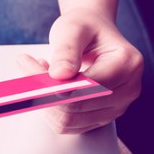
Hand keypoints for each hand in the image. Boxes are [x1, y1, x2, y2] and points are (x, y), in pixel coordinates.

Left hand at [18, 7, 142, 133]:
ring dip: (44, 101)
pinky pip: (67, 125)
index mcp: (127, 65)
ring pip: (68, 121)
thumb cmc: (85, 27)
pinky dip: (50, 109)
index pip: (84, 87)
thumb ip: (66, 50)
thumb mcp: (73, 29)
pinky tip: (48, 87)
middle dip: (43, 91)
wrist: (93, 32)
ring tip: (39, 73)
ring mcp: (116, 108)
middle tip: (26, 66)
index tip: (27, 63)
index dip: (51, 82)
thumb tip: (59, 75)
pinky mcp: (101, 117)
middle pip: (74, 108)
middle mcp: (128, 90)